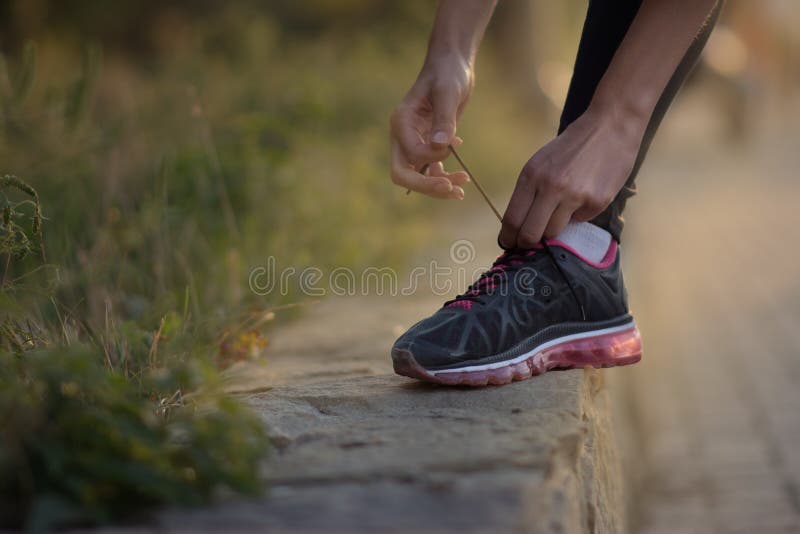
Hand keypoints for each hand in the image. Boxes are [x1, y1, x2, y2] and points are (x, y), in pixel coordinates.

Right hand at [389, 57, 471, 198]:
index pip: (409, 154)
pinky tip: (463, 175)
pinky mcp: (427, 145)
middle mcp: (402, 136)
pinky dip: (444, 177)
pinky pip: (431, 170)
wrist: (452, 65)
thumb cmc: (447, 73)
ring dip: (438, 187)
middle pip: (404, 173)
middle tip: (453, 190)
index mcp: (401, 122)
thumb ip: (444, 119)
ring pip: (418, 176)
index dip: (431, 158)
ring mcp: (414, 143)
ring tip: (462, 190)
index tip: (453, 147)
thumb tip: (441, 145)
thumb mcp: (448, 92)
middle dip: (426, 186)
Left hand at [498, 106, 643, 248]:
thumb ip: (529, 191)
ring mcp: (575, 196)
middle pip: (530, 234)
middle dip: (527, 243)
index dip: (509, 237)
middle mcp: (551, 187)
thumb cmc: (571, 146)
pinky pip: (580, 221)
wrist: (610, 127)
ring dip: (553, 229)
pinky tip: (584, 195)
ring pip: (554, 232)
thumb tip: (519, 224)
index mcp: (531, 176)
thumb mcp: (541, 163)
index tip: (509, 243)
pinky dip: (578, 214)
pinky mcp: (597, 202)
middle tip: (529, 244)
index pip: (512, 219)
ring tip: (559, 211)